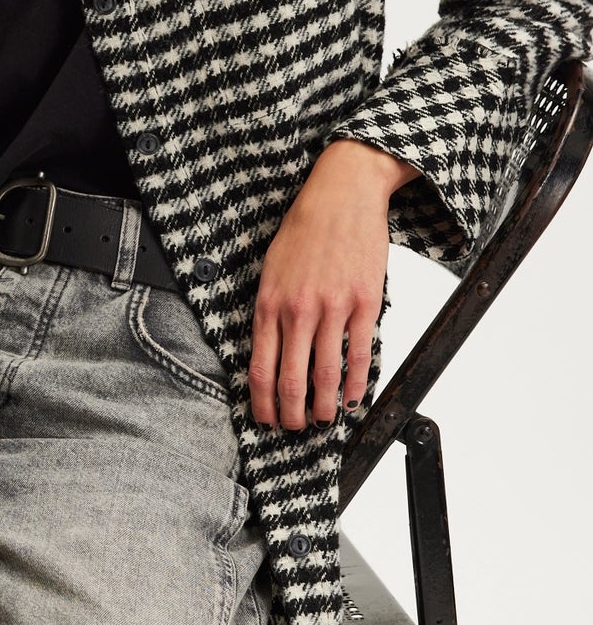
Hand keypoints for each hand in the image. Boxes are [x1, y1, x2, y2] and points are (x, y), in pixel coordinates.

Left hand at [249, 140, 419, 430]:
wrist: (341, 195)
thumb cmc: (304, 231)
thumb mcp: (270, 270)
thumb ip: (268, 311)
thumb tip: (268, 353)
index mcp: (268, 304)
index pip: (260, 368)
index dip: (263, 402)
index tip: (266, 420)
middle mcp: (297, 311)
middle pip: (291, 380)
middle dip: (291, 414)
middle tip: (294, 429)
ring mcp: (332, 308)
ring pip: (326, 374)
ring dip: (323, 407)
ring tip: (322, 421)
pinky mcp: (364, 303)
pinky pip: (359, 354)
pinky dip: (354, 384)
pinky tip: (351, 399)